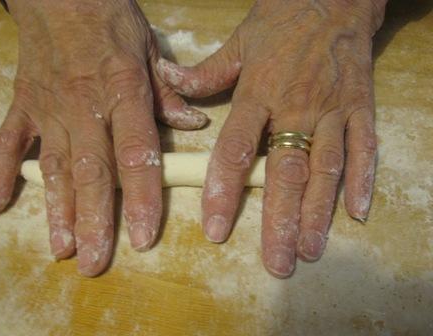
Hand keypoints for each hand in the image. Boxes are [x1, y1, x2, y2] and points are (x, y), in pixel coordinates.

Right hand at [0, 0, 207, 276]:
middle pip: (92, 172)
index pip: (136, 153)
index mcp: (123, 91)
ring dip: (56, 210)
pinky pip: (9, 142)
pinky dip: (0, 172)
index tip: (142, 237)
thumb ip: (169, 93)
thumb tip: (193, 126)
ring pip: (54, 167)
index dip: (140, 197)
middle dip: (93, 220)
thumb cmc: (110, 19)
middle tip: (95, 262)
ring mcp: (49, 108)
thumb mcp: (149, 48)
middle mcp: (85, 106)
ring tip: (62, 249)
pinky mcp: (24, 105)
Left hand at [157, 0, 385, 277]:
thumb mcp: (239, 42)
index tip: (216, 228)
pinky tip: (357, 214)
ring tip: (309, 251)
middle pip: (285, 171)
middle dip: (280, 220)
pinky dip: (363, 180)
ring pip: (326, 169)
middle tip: (276, 262)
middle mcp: (297, 108)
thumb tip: (168, 80)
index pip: (236, 149)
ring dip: (318, 213)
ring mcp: (333, 110)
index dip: (224, 191)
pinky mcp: (361, 108)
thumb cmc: (282, 21)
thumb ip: (206, 72)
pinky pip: (364, 148)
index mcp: (260, 93)